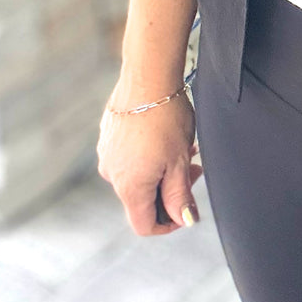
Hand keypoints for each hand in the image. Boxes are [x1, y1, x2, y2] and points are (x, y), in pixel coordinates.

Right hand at [97, 79, 201, 236]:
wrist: (148, 76)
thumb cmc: (166, 118)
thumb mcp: (179, 162)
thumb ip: (179, 196)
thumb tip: (184, 221)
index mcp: (129, 187)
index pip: (144, 225)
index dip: (168, 224)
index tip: (186, 208)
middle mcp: (112, 174)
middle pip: (142, 199)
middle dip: (170, 190)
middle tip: (193, 171)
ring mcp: (108, 153)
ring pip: (138, 175)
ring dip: (162, 170)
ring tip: (185, 148)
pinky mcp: (109, 136)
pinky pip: (130, 156)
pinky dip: (149, 155)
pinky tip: (167, 136)